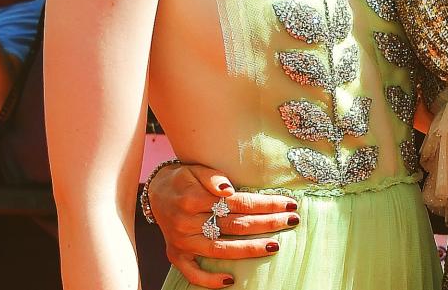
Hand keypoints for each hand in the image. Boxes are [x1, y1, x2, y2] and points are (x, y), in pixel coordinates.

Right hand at [147, 163, 299, 288]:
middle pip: (235, 225)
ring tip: (274, 246)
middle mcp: (189, 222)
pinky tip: (232, 280)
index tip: (288, 202)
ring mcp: (183, 242)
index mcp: (195, 198)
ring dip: (249, 250)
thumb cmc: (183, 177)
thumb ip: (212, 177)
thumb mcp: (196, 168)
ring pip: (221, 250)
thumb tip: (228, 189)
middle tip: (292, 220)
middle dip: (267, 223)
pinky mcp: (176, 255)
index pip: (239, 203)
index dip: (266, 203)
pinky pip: (193, 273)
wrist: (155, 190)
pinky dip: (210, 280)